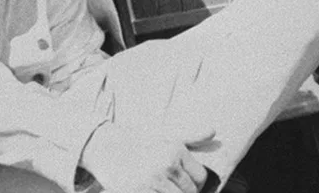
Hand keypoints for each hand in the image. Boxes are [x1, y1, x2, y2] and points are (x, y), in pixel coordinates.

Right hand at [82, 122, 214, 192]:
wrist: (105, 146)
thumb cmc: (139, 140)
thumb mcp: (165, 134)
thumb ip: (191, 136)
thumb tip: (214, 131)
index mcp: (175, 150)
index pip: (201, 177)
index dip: (195, 182)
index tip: (185, 181)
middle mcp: (166, 164)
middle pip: (190, 192)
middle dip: (184, 192)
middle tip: (170, 184)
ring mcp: (151, 180)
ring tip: (161, 186)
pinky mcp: (137, 191)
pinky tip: (153, 189)